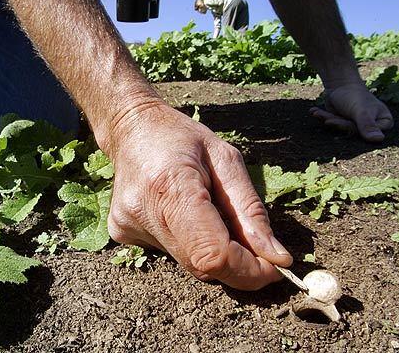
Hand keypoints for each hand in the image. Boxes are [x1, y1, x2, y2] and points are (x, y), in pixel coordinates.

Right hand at [106, 103, 292, 289]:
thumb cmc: (180, 137)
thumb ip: (251, 211)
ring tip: (208, 211)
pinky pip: (170, 253)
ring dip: (212, 250)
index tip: (275, 269)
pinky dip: (189, 242)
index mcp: (171, 186)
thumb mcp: (226, 159)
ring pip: (187, 262)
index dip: (248, 271)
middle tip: (256, 247)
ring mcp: (128, 226)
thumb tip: (276, 257)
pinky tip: (181, 212)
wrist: (130, 128)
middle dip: (237, 265)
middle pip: (202, 265)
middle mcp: (143, 212)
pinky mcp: (122, 234)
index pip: (213, 252)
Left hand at [310, 83, 393, 141]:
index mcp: (384, 122)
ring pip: (341, 127)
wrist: (340, 83)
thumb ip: (367, 125)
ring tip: (315, 112)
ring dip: (327, 118)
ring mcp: (359, 124)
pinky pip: (334, 123)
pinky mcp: (346, 122)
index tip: (333, 121)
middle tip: (325, 118)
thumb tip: (378, 140)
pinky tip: (314, 111)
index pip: (367, 133)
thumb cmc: (355, 95)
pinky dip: (323, 117)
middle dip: (336, 122)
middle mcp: (373, 125)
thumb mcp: (361, 110)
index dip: (350, 127)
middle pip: (353, 130)